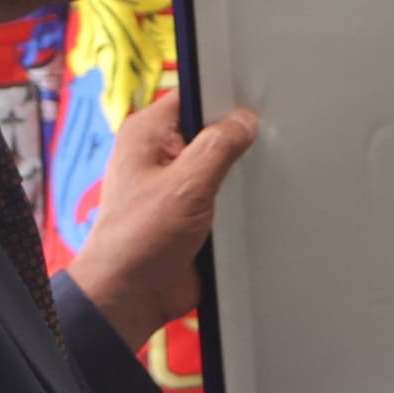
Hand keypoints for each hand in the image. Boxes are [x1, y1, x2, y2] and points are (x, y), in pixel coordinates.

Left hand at [62, 94, 254, 350]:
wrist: (132, 296)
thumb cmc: (138, 240)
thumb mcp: (187, 185)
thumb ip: (219, 146)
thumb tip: (244, 121)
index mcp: (148, 134)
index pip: (193, 96)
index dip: (224, 99)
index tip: (255, 106)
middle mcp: (160, 156)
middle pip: (211, 132)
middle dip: (236, 143)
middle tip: (261, 148)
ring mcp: (177, 186)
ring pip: (221, 168)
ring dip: (237, 179)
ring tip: (257, 181)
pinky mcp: (192, 214)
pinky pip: (223, 198)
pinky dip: (237, 204)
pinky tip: (252, 207)